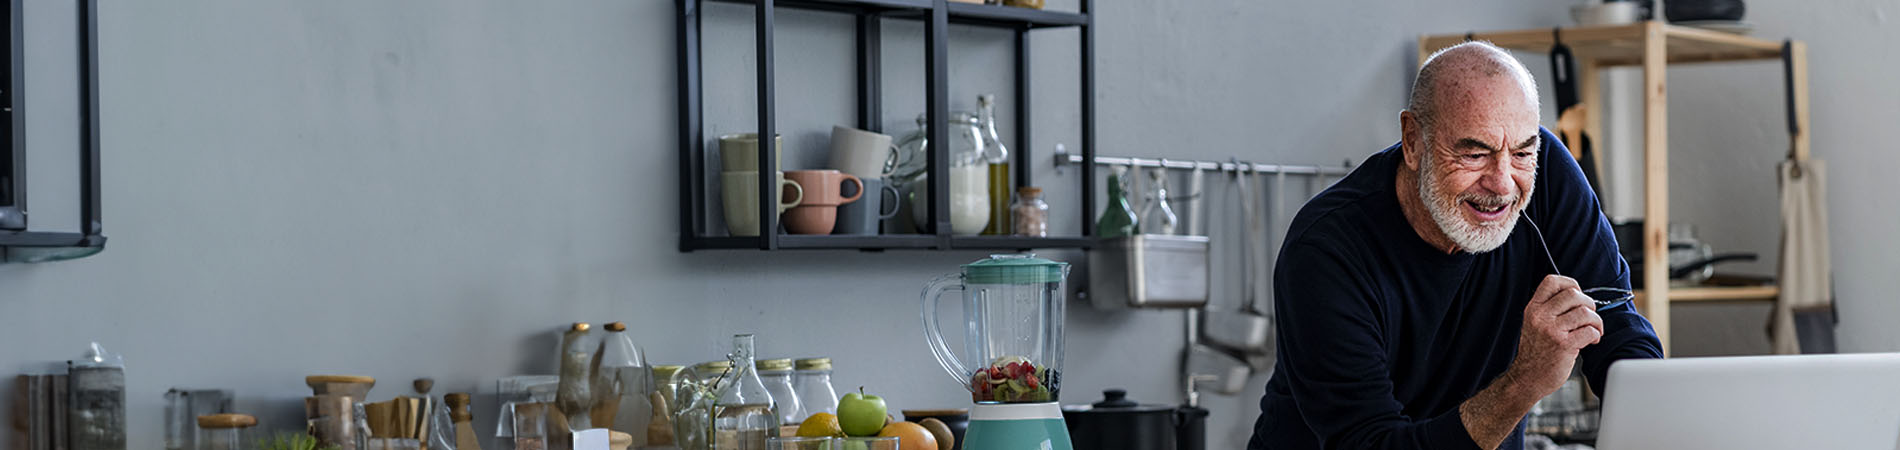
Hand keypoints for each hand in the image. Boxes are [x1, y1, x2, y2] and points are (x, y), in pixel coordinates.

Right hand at [1507, 275, 1604, 398]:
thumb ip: (1549, 310)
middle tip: (1589, 317)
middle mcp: (1540, 317)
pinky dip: (1595, 335)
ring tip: (1593, 330)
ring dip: (1596, 321)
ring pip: (1585, 312)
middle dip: (1589, 304)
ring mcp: (1551, 330)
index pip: (1552, 282)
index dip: (1570, 284)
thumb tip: (1578, 299)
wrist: (1526, 378)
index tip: (1578, 294)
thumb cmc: (1534, 353)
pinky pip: (1589, 331)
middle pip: (1574, 294)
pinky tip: (1590, 341)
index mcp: (1533, 309)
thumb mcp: (1533, 325)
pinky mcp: (1563, 345)